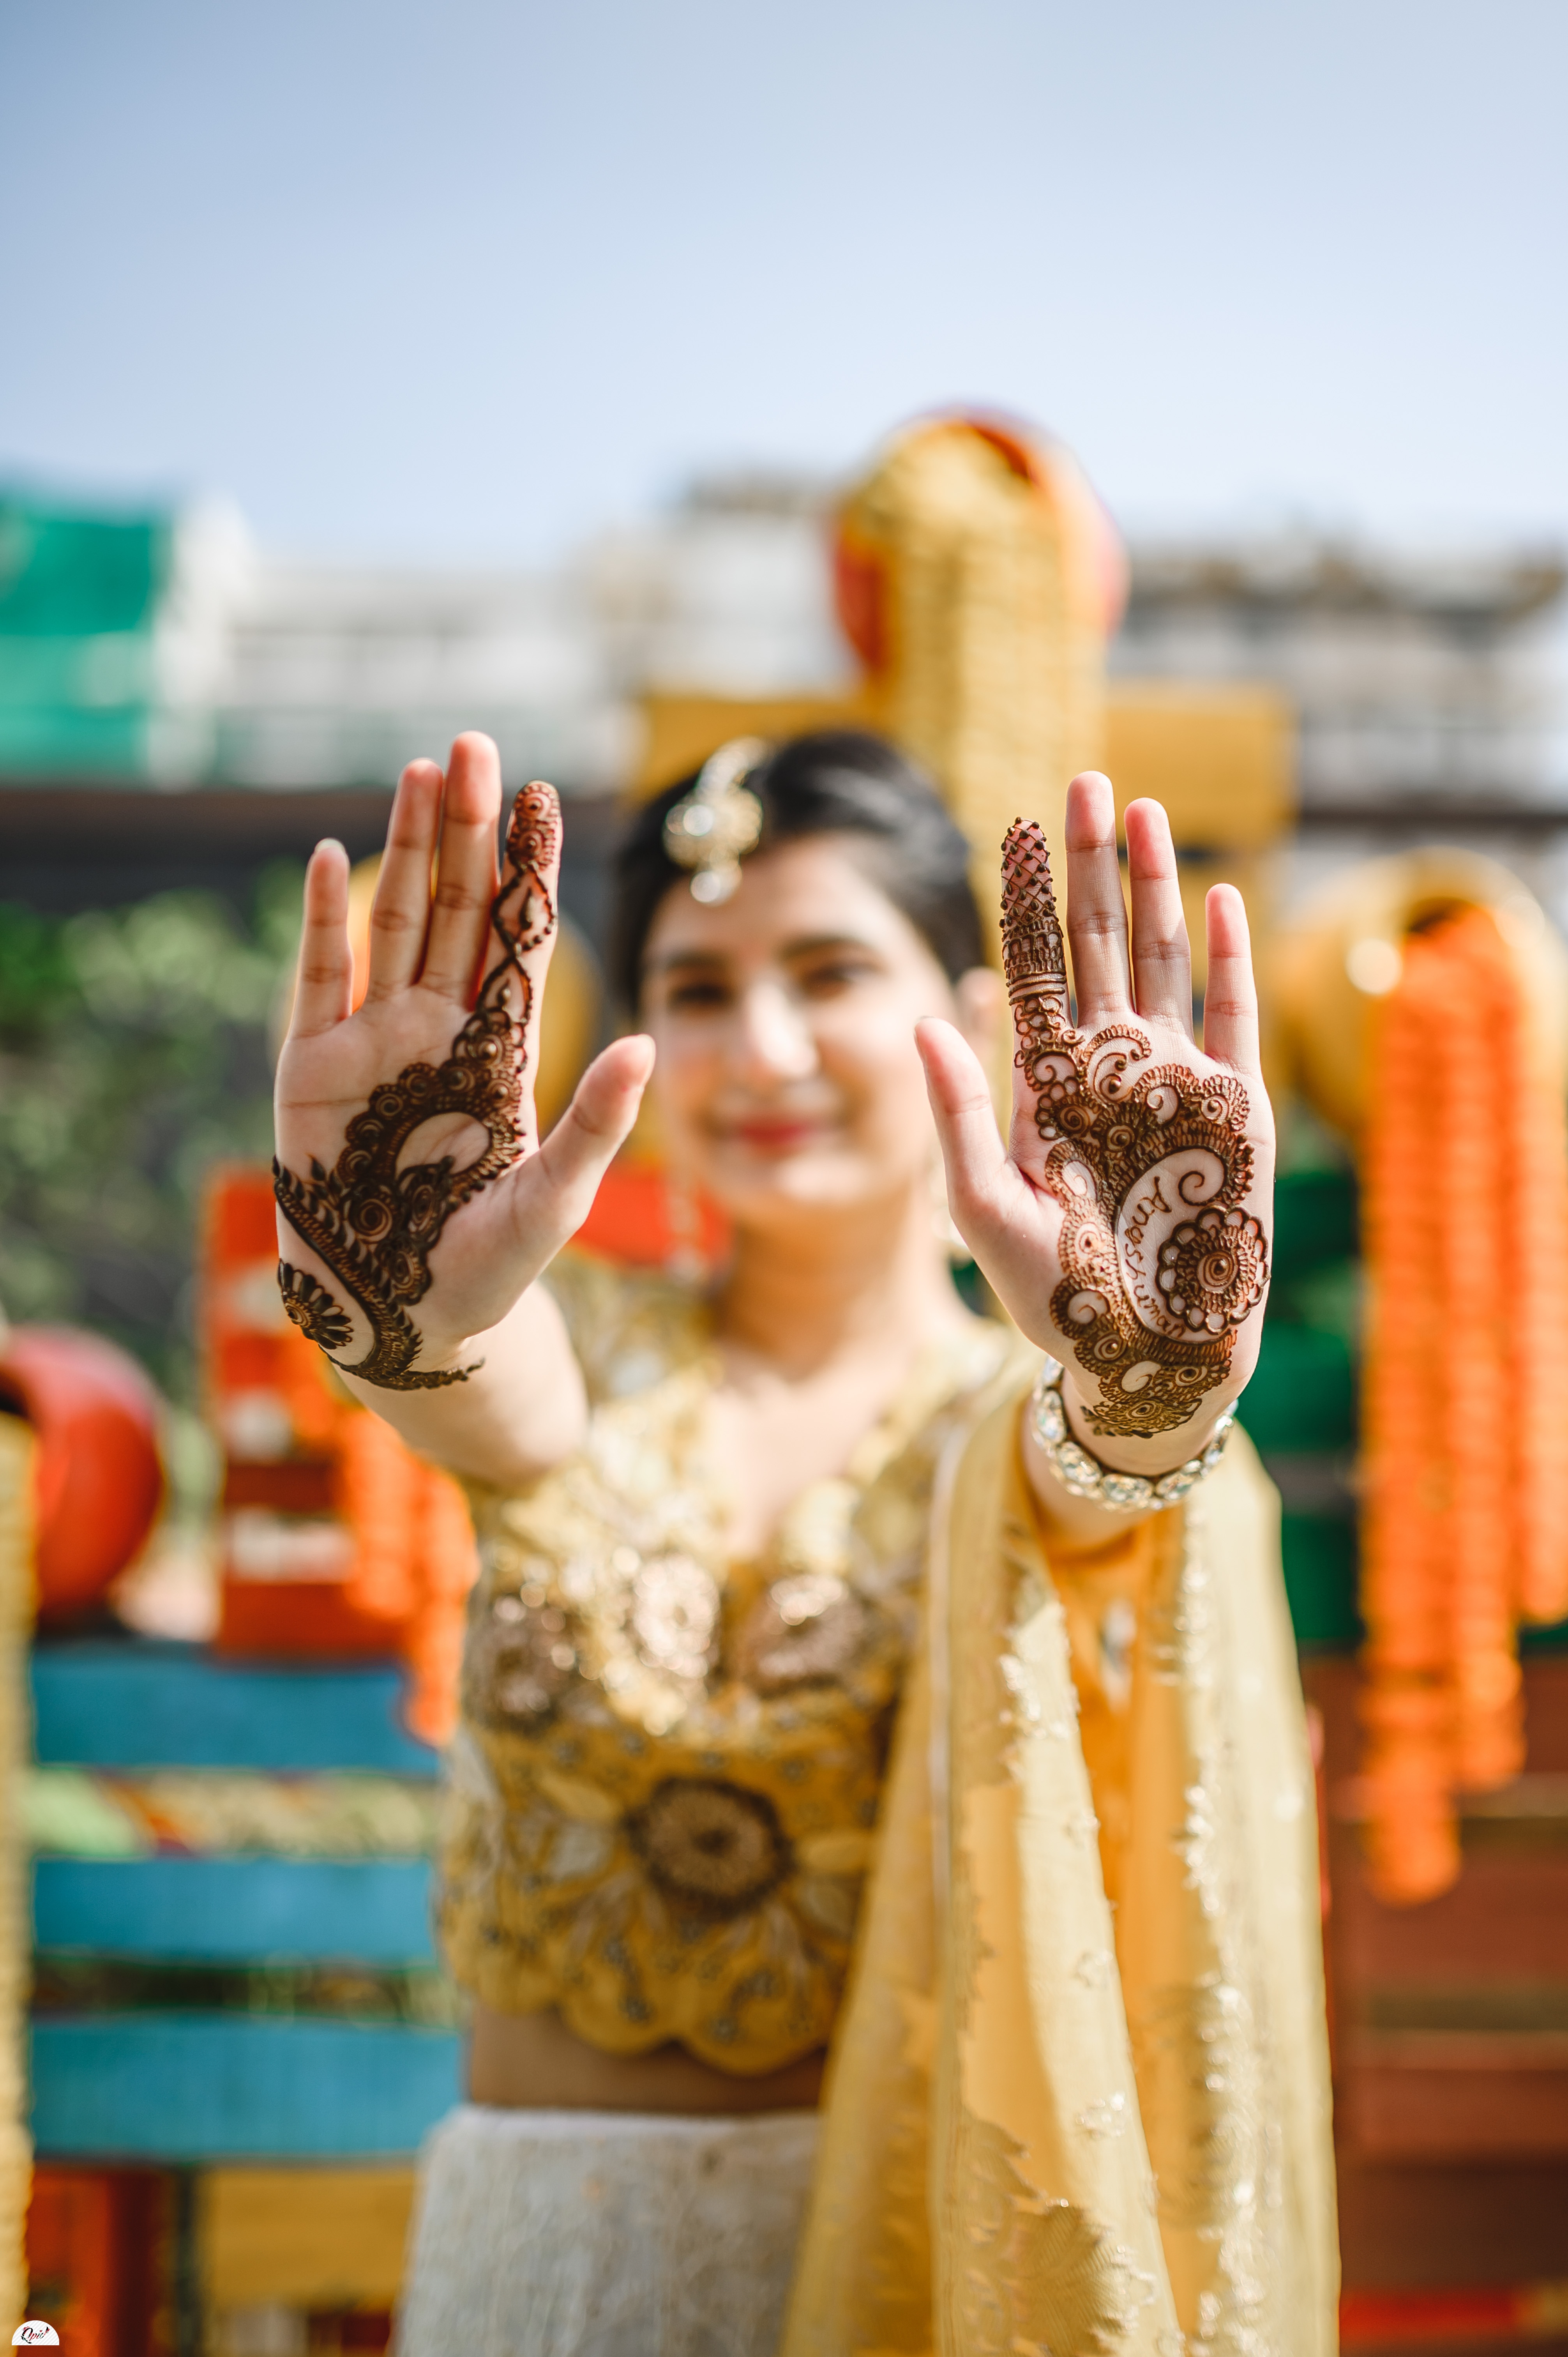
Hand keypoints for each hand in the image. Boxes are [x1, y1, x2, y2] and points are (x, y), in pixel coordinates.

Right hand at [274, 734, 652, 1384]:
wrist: (404, 1320)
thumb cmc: (488, 1271)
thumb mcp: (555, 1198)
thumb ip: (598, 1123)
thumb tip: (649, 1044)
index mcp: (498, 1050)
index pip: (519, 940)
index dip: (528, 870)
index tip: (543, 797)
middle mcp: (436, 1031)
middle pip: (457, 909)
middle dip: (467, 829)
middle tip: (478, 747)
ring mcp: (372, 1044)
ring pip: (395, 923)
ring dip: (407, 847)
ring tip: (423, 773)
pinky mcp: (312, 1071)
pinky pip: (320, 980)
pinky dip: (327, 920)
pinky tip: (337, 856)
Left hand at [918, 772, 1273, 1472]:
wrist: (1139, 1353)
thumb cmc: (1054, 1297)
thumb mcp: (981, 1208)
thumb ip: (952, 1114)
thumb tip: (923, 1017)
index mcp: (1047, 1082)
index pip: (1036, 968)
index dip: (1030, 898)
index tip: (1016, 826)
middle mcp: (1110, 1066)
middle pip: (1100, 942)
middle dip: (1092, 864)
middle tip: (1084, 782)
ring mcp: (1173, 1079)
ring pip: (1161, 958)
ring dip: (1153, 885)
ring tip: (1142, 810)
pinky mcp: (1232, 1106)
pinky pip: (1230, 1015)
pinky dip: (1224, 955)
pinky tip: (1215, 896)